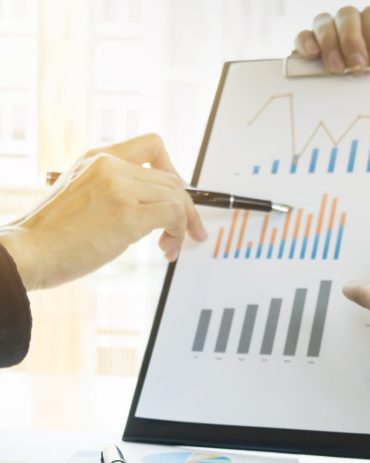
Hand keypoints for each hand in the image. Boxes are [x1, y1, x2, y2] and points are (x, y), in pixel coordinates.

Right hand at [0, 133, 206, 290]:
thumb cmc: (51, 235)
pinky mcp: (127, 214)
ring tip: (170, 248)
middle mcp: (110, 165)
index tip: (174, 197)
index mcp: (97, 157)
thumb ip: (110, 190)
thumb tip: (148, 208)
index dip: (172, 171)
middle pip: (171, 179)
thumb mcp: (80, 195)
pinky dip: (178, 233)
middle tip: (183, 234)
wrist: (29, 251)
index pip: (153, 146)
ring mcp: (119, 187)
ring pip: (176, 197)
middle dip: (184, 209)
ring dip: (182, 226)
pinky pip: (173, 214)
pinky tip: (167, 249)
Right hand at [294, 5, 369, 72]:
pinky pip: (303, 40)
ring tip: (337, 69)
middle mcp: (354, 34)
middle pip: (347, 15)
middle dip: (353, 39)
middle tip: (359, 68)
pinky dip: (304, 41)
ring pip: (324, 23)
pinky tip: (312, 55)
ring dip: (330, 42)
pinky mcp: (312, 61)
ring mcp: (331, 45)